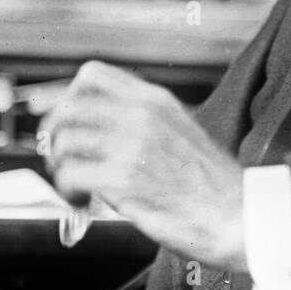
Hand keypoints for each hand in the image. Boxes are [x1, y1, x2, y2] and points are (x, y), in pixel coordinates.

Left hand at [38, 60, 246, 272]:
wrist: (236, 214)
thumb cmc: (210, 183)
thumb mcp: (179, 130)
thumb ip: (141, 121)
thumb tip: (96, 126)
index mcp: (155, 100)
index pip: (92, 75)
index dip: (64, 95)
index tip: (56, 115)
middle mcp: (141, 115)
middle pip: (69, 107)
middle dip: (54, 135)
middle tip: (59, 158)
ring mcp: (132, 144)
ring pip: (65, 141)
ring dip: (59, 168)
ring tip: (74, 186)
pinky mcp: (123, 178)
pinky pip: (70, 175)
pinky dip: (67, 191)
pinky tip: (83, 201)